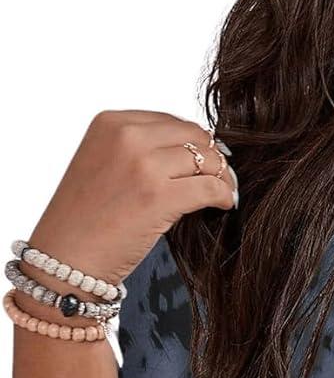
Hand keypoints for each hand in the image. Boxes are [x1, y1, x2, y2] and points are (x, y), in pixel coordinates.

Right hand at [22, 110, 237, 296]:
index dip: (194, 142)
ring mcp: (143, 165)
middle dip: (213, 157)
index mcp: (111, 123)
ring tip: (225, 192)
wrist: (65, 256)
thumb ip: (137, 150)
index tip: (205, 160)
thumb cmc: (84, 219)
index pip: (171, 121)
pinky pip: (210, 188)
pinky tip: (225, 204)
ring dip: (223, 177)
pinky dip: (224, 195)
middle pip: (194, 136)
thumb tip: (187, 151)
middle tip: (223, 177)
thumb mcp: (103, 164)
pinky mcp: (159, 197)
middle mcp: (127, 136)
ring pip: (207, 160)